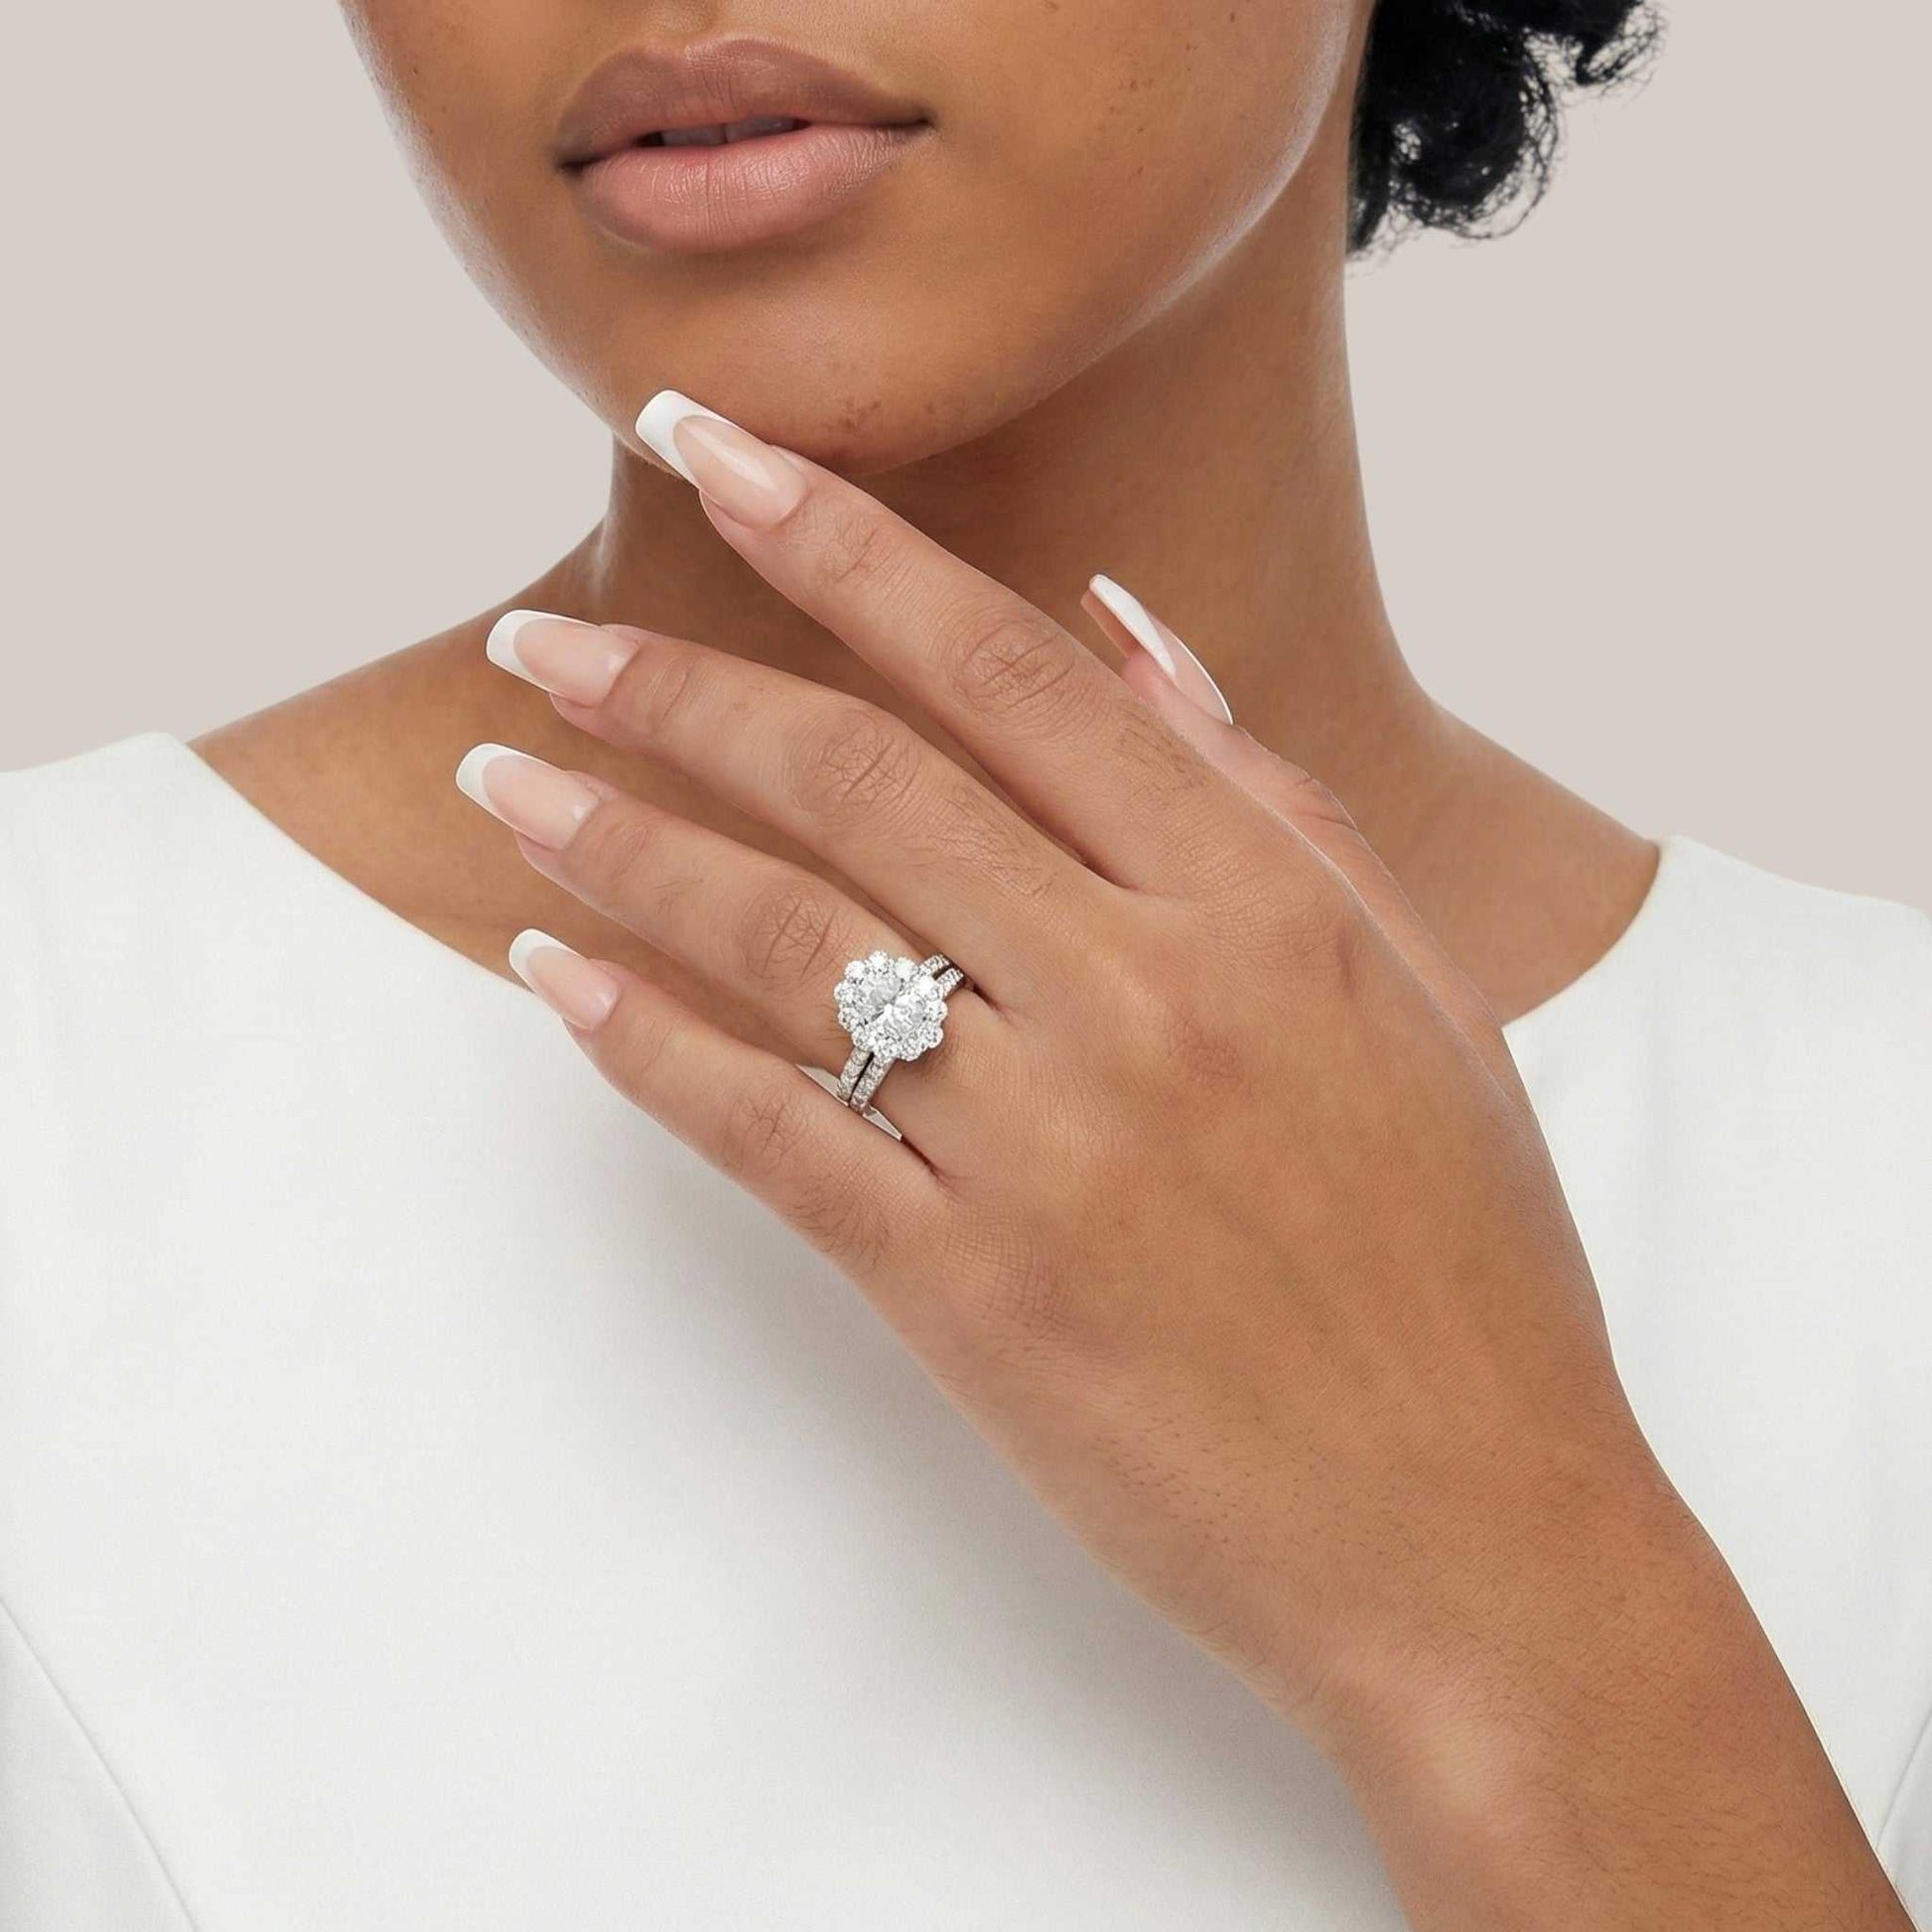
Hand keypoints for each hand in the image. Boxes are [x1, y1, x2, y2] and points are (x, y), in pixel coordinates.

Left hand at [458, 395, 1907, 1928]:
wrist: (1478, 1534)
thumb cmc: (1467, 1261)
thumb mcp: (1420, 994)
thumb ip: (1270, 796)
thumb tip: (1126, 623)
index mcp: (1261, 899)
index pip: (1000, 662)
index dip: (834, 538)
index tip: (709, 452)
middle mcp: (1142, 992)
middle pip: (857, 776)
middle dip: (672, 681)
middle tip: (540, 636)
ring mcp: (1047, 1148)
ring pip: (786, 939)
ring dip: (623, 843)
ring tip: (506, 776)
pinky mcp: (973, 1296)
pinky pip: (772, 1136)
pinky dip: (647, 1047)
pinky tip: (558, 978)